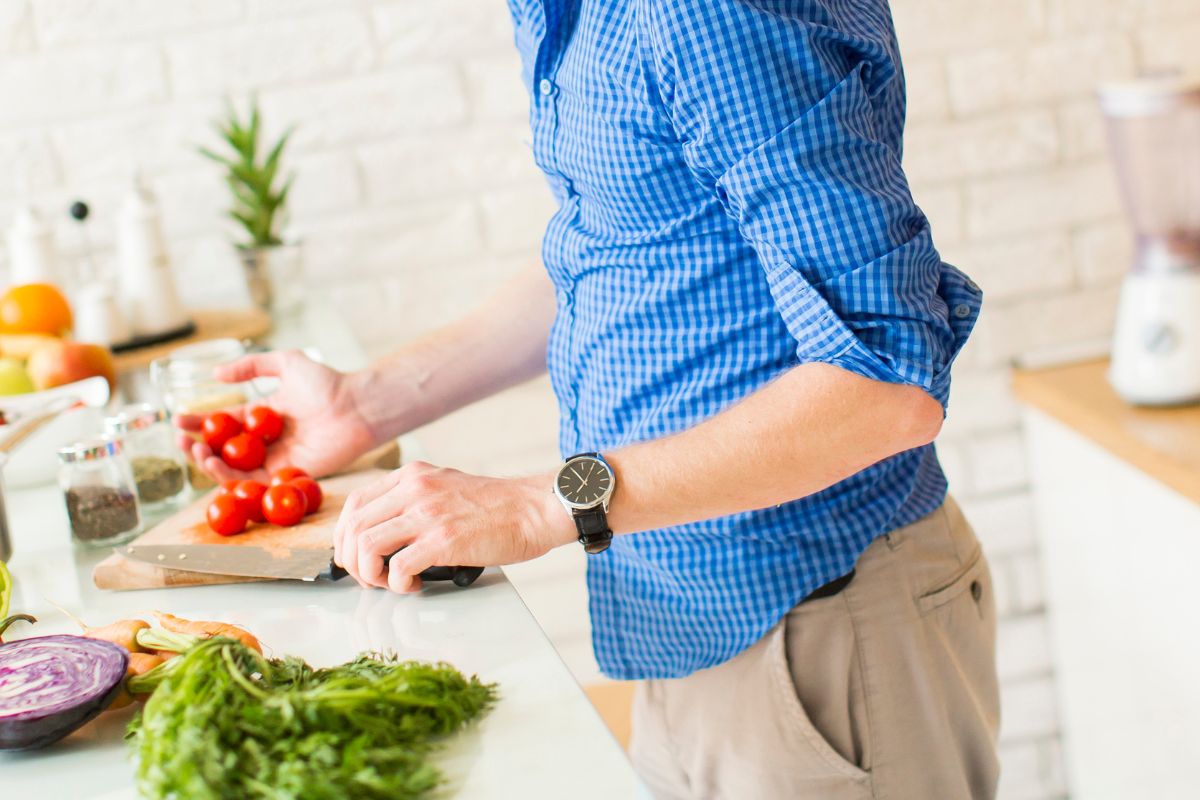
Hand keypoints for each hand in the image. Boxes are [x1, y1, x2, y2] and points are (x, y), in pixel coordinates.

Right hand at [175, 349, 377, 481]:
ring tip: (194, 452)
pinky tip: (213, 468)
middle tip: (181, 441)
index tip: (178, 421)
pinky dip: (230, 479)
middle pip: (223, 449)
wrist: (356, 407)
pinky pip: (253, 482)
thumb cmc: (328, 383)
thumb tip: (216, 374)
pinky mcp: (285, 474)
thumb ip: (252, 366)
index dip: (200, 423)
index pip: (224, 423)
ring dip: (208, 464)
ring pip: (233, 468)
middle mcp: (265, 441)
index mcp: (262, 416)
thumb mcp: (286, 363)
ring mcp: (275, 459)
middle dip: (198, 446)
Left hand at [333, 461, 574, 591]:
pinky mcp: (443, 540)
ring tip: (390, 583)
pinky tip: (414, 585)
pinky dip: (397, 584)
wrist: (534, 509)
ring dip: (370, 574)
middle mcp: (414, 489)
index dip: (344, 537)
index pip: (354, 504)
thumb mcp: (446, 486)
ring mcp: (427, 513)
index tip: (354, 557)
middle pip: (352, 527)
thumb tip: (384, 532)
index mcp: (412, 476)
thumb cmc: (497, 507)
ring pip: (365, 547)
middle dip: (351, 561)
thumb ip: (415, 500)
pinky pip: (396, 567)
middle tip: (369, 578)